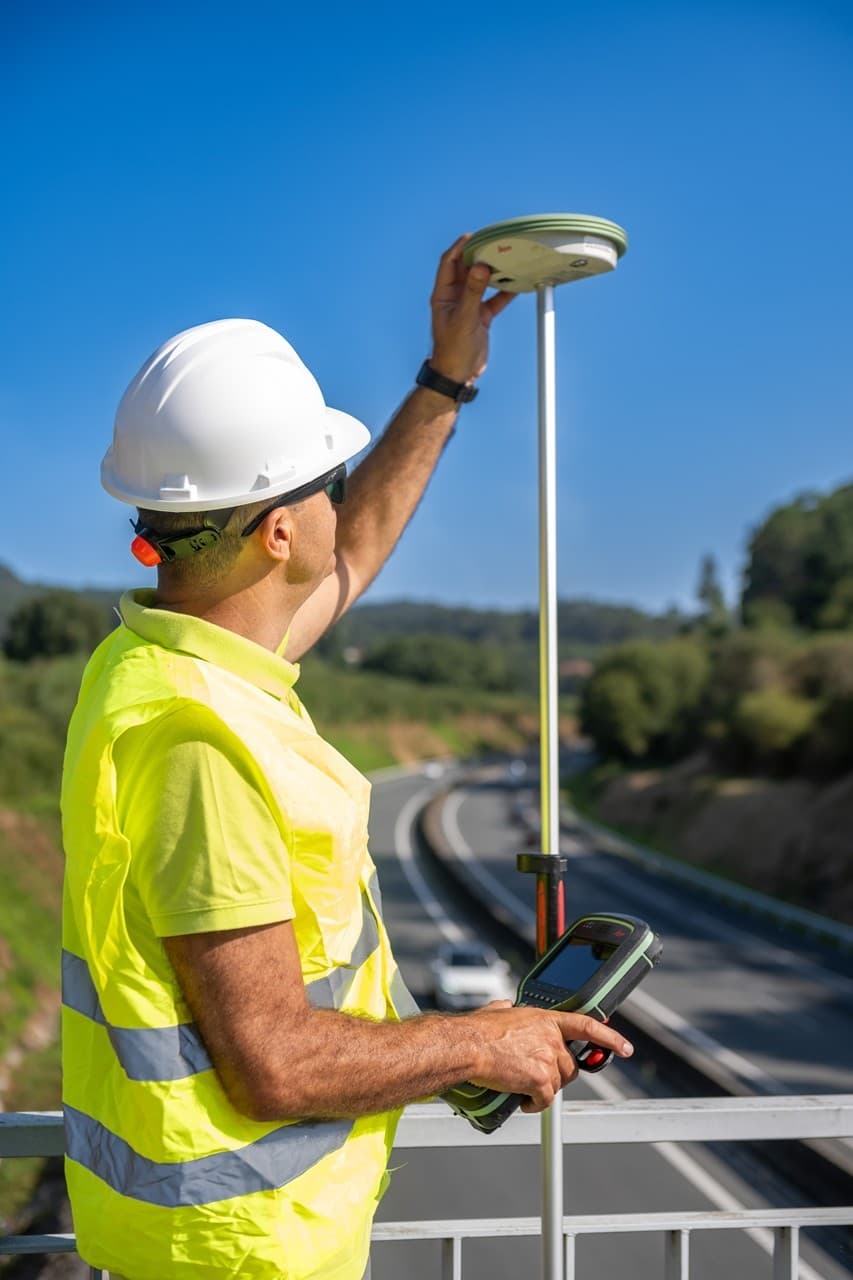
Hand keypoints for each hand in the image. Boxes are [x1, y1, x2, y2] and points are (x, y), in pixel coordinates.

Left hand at [428, 233, 514, 385]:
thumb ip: (473, 292)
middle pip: (467, 268)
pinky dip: (505, 292)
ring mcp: (469, 306)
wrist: (458, 374)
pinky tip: (518, 285)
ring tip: (507, 259)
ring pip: (482, 282)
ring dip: (494, 272)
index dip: (460, 247)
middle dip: (480, 255)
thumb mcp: (464, 318)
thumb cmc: (453, 349)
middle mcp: (455, 297)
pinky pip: (494, 299)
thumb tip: (481, 266)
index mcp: (443, 294)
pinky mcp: (481, 317)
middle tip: (495, 243)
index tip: (474, 236)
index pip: (449, 263)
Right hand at [467, 1006, 632, 1113]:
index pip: (587, 1026)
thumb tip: (506, 1007)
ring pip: (557, 1084)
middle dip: (557, 1074)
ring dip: (543, 1089)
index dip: (609, 1037)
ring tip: (522, 1087)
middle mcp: (551, 1038)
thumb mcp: (498, 1010)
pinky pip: (545, 1100)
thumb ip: (509, 1010)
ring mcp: (548, 1059)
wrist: (468, 1045)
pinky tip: (522, 1101)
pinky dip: (534, 1105)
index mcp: (546, 1019)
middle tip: (537, 1077)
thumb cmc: (478, 1029)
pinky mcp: (540, 1079)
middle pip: (570, 1065)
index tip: (624, 1047)